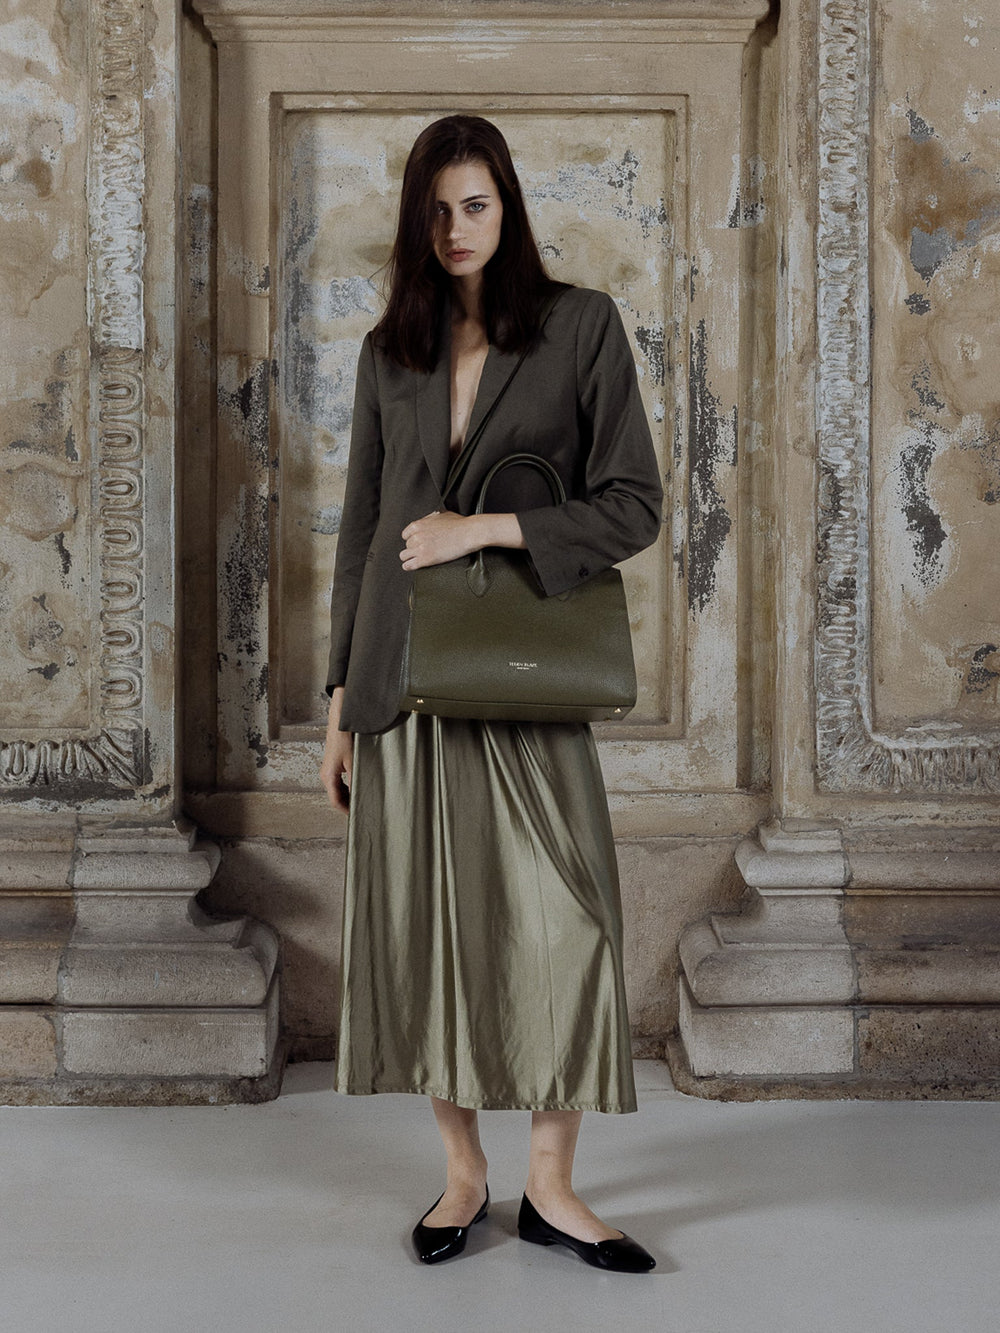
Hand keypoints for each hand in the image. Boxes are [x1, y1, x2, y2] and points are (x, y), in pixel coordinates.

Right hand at [319, 687, 352, 812]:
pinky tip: (356, 788)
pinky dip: (345, 788)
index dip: (345, 810)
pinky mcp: (332, 766)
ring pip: (336, 790)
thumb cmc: (345, 740)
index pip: (335, 801)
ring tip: (360, 800)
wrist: (340, 722)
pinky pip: (337, 782)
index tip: (356, 815)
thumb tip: (360, 795)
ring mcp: (328, 771)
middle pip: (335, 797)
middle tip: (361, 809)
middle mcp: (325, 775)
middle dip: (347, 804)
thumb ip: (355, 779)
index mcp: (328, 776)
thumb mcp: (353, 761)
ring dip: (347, 796)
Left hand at [400, 510, 480, 569]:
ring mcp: (420, 548)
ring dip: (410, 557)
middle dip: (414, 548)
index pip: (405, 535)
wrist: (469, 533)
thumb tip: (427, 521)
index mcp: (418, 525)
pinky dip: (409, 566)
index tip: (416, 542)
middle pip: (407, 545)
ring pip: (404, 556)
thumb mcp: (441, 515)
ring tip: (415, 559)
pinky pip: (409, 565)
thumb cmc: (459, 524)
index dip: (412, 539)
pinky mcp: (425, 559)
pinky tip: (411, 566)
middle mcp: (417, 536)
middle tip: (423, 550)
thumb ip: (429, 519)